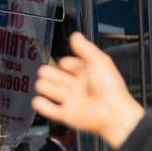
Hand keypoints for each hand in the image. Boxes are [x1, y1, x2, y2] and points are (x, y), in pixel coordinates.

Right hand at [33, 32, 144, 148]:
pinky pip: (51, 110)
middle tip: (44, 70)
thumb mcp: (99, 61)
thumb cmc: (111, 88)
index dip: (65, 62)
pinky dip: (43, 106)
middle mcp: (78, 86)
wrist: (113, 112)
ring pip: (52, 91)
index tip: (61, 60)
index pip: (70, 64)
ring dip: (45, 86)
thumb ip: (85, 48)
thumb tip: (75, 36)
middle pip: (58, 77)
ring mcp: (72, 100)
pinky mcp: (67, 114)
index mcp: (87, 73)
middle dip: (49, 73)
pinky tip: (38, 100)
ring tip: (41, 82)